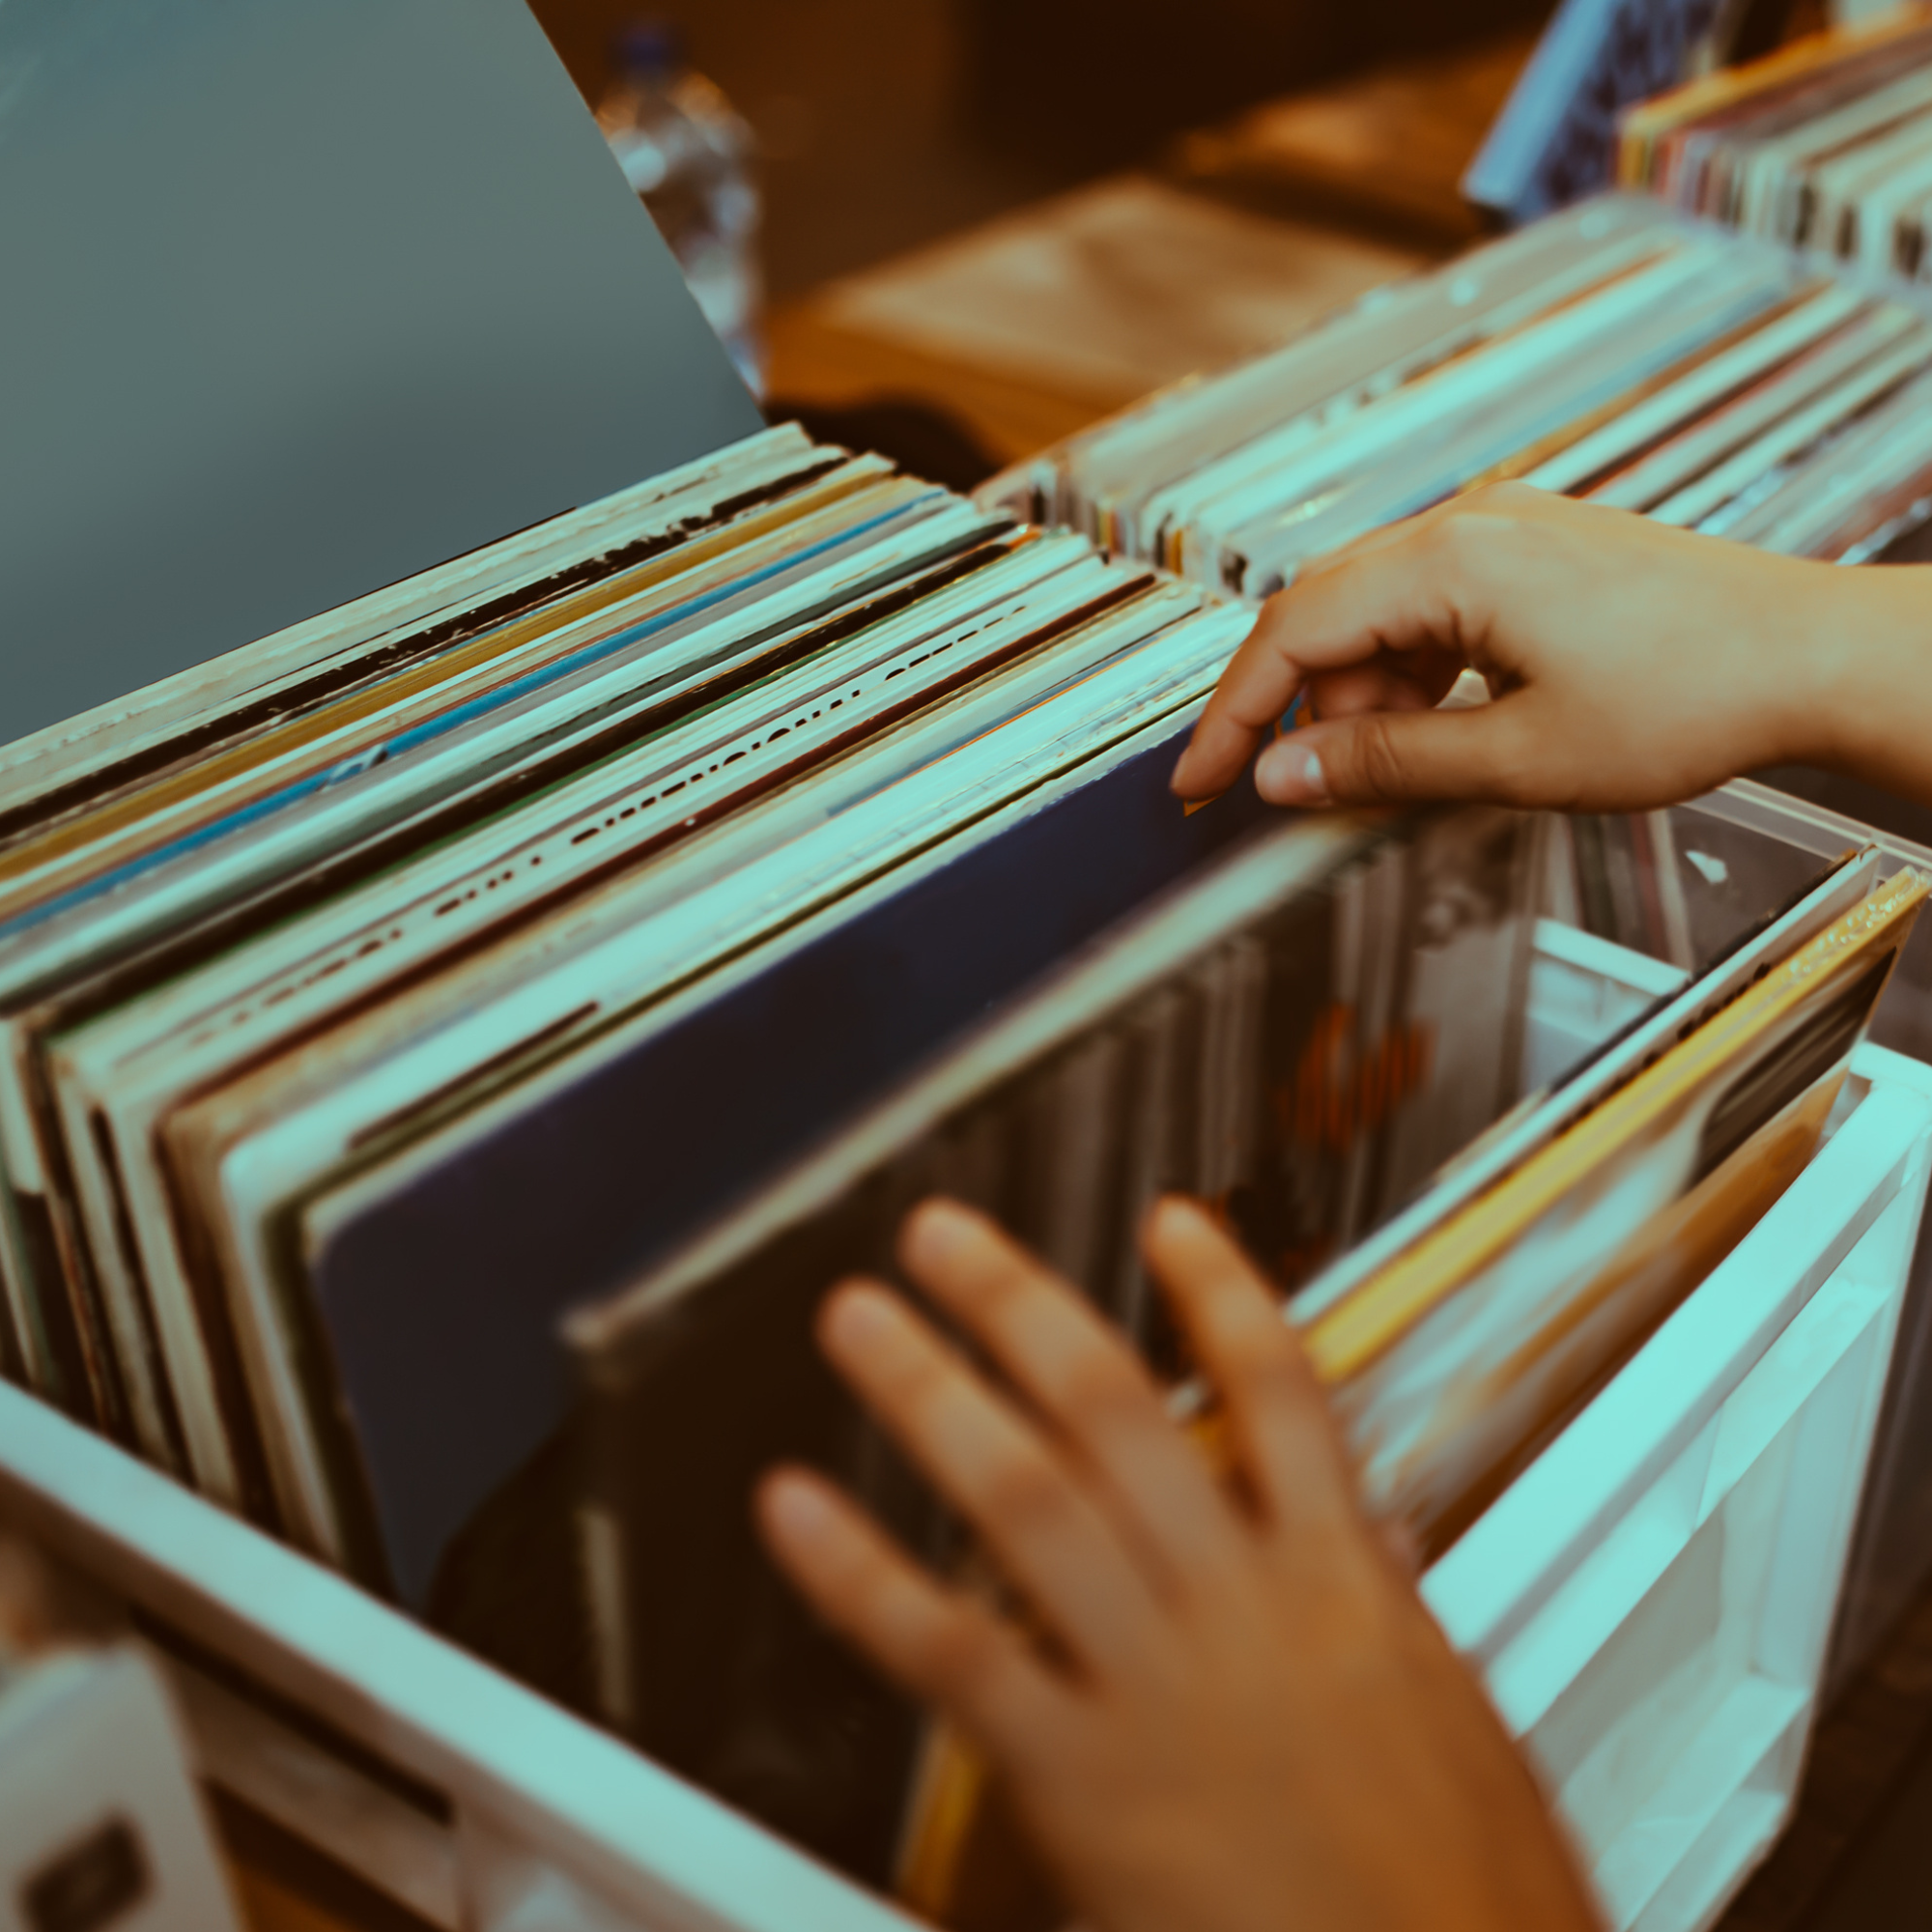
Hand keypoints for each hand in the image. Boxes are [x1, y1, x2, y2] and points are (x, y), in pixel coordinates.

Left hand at [756, 1197, 1601, 1931]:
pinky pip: (952, 1651)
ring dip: (929, 1393)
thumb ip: (1380, 1621)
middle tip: (944, 1239)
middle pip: (1112, 1409)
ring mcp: (1155, 1680)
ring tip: (861, 1323)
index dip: (1220, 1292)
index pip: (1281, 1392)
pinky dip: (865, 1575)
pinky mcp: (1083, 1779)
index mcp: (1343, 1586)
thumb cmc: (1473, 1900)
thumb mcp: (1456, 1725)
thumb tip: (1354, 1555)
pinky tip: (802, 1516)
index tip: (1170, 1223)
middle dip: (1017, 1308)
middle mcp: (1240, 1605)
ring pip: (1024, 1495)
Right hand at [1170, 483, 1913, 813]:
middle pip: (1325, 616)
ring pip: (1379, 616)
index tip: (1200, 780)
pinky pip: (1433, 608)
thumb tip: (1284, 775)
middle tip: (1293, 790)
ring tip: (1403, 772)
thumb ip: (1383, 765)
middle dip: (1302, 711)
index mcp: (1453, 559)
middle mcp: (1469, 521)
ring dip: (1368, 700)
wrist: (1811, 657)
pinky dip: (1416, 676)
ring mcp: (1503, 527)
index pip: (1293, 633)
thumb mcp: (1518, 756)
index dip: (1234, 715)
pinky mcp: (1531, 549)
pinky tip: (1446, 729)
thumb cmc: (1692, 694)